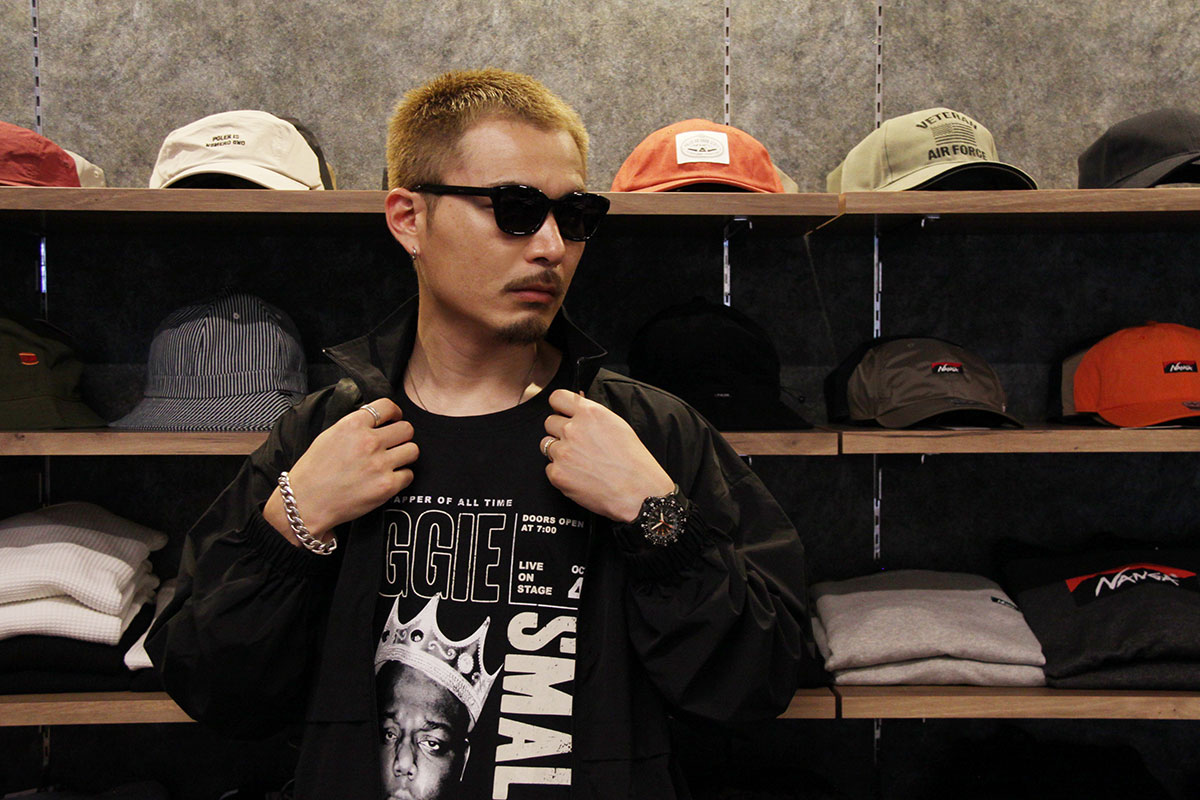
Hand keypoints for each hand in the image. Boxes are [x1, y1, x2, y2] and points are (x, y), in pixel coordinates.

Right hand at [265, 398, 417, 543]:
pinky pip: (409, 475)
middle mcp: (368, 441)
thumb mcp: (330, 435)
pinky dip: (401, 477)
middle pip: (407, 429)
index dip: (394, 414)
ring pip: (413, 450)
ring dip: (404, 456)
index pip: (388, 407)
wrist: (306, 503)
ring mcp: (379, 464)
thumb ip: (355, 425)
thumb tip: (377, 420)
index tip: (394, 420)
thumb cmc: (314, 471)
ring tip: (392, 462)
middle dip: (402, 436)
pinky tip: (386, 479)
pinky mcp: (387, 486)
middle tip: (393, 445)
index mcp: (352, 425)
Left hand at [542, 390, 673, 522]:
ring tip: (580, 462)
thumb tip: (576, 409)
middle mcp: (573, 430)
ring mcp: (563, 452)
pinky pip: (550, 468)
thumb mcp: (618, 426)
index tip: (562, 413)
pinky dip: (561, 473)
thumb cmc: (633, 462)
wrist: (638, 493)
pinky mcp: (557, 474)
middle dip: (559, 431)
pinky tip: (579, 476)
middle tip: (576, 444)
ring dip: (559, 452)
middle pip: (549, 422)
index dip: (559, 406)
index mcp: (590, 413)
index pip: (557, 397)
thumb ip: (592, 416)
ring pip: (547, 445)